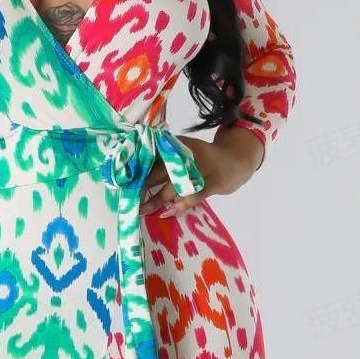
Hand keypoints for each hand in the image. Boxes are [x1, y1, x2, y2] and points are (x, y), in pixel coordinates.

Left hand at [140, 127, 265, 214]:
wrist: (237, 160)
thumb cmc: (204, 161)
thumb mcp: (184, 154)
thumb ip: (165, 162)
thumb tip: (138, 176)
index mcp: (178, 145)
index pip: (153, 156)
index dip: (137, 169)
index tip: (122, 181)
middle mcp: (188, 154)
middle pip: (159, 170)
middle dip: (142, 186)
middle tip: (128, 199)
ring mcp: (202, 168)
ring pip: (174, 185)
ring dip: (156, 200)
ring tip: (142, 210)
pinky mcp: (214, 182)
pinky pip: (193, 196)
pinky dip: (179, 206)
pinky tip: (167, 213)